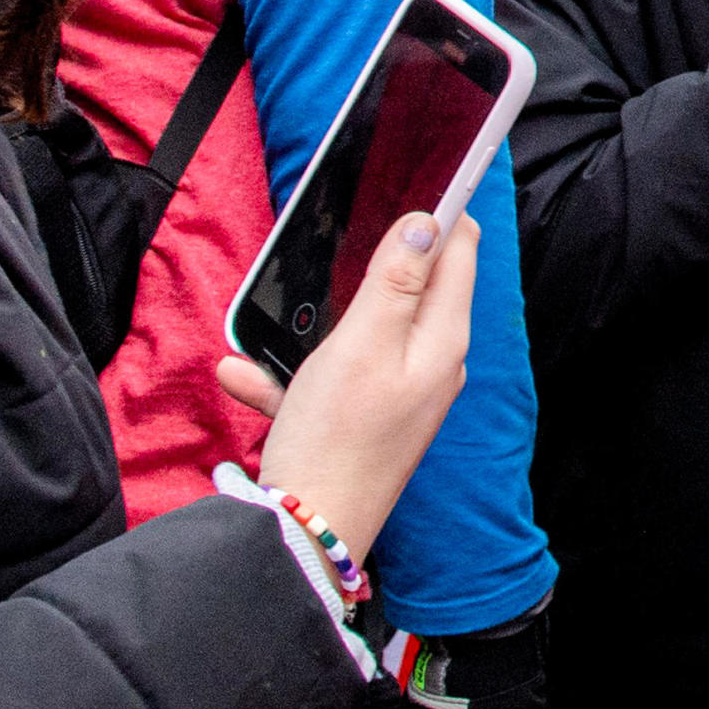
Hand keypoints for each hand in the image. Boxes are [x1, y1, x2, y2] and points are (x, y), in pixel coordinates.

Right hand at [218, 210, 475, 569]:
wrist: (305, 535)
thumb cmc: (335, 439)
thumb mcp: (361, 345)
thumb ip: (395, 280)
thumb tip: (428, 220)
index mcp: (442, 341)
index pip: (459, 250)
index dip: (439, 205)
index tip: (405, 174)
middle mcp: (430, 364)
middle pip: (411, 282)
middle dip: (366, 261)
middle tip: (330, 239)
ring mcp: (399, 391)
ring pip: (359, 324)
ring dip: (314, 320)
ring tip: (270, 329)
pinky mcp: (365, 414)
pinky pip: (327, 370)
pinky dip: (291, 369)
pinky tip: (249, 376)